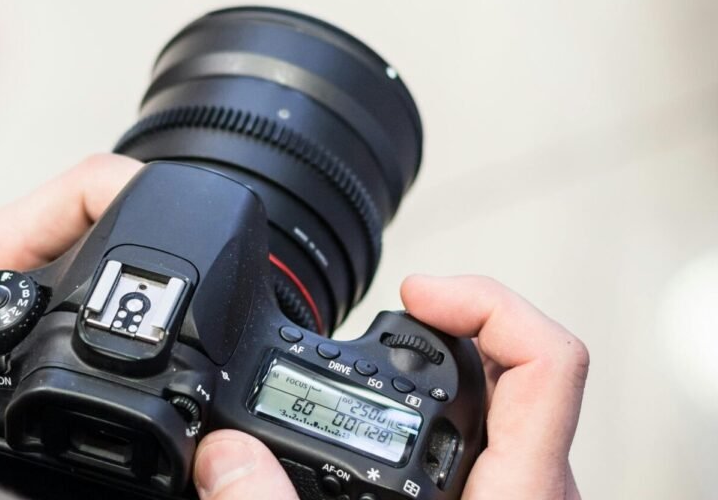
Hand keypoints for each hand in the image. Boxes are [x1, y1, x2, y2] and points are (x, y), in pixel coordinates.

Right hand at [191, 275, 588, 499]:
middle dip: (454, 327)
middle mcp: (530, 499)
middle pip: (524, 369)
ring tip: (384, 362)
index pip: (548, 362)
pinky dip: (434, 419)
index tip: (415, 293)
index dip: (485, 300)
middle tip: (391, 317)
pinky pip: (482, 447)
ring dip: (445, 373)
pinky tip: (379, 442)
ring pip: (504, 411)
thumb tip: (223, 456)